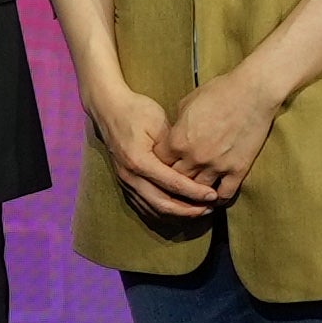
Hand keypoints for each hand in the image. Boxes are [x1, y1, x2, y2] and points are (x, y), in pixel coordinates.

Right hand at [86, 82, 223, 225]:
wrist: (108, 108)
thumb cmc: (136, 111)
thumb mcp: (159, 123)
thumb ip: (175, 148)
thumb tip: (195, 167)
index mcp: (139, 161)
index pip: (172, 184)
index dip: (195, 192)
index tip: (213, 195)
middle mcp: (130, 176)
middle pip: (163, 204)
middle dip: (189, 210)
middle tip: (209, 208)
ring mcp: (125, 181)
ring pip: (153, 209)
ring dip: (177, 214)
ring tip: (199, 210)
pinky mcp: (124, 183)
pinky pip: (145, 206)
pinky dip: (164, 211)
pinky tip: (179, 209)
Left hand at [159, 73, 285, 199]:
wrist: (253, 92)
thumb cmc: (219, 91)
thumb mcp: (187, 104)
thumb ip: (177, 126)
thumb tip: (173, 136)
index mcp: (178, 140)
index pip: (159, 163)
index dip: (160, 164)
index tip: (163, 165)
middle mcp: (194, 157)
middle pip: (175, 180)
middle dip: (174, 181)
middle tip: (175, 184)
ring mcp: (217, 165)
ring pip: (198, 191)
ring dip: (195, 193)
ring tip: (193, 195)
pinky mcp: (238, 169)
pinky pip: (225, 194)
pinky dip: (218, 198)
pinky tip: (214, 198)